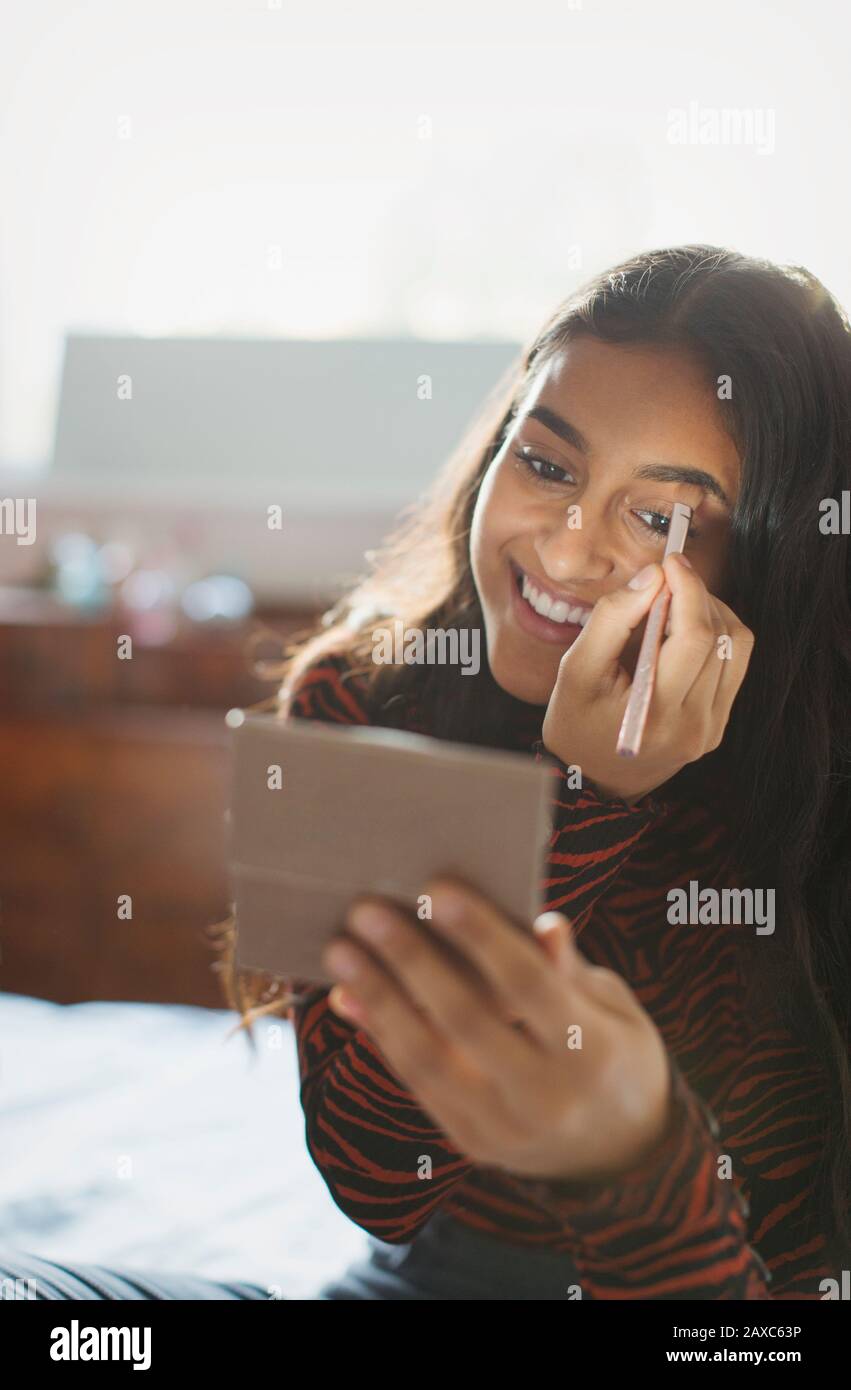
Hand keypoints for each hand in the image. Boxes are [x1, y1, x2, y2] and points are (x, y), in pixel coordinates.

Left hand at [321, 877, 672, 1185]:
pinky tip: (352, 994)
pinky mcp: (472, 1143)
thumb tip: (542, 921)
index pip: (528, 984)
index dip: (480, 935)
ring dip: (378, 998)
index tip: (434, 889)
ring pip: (428, 1059)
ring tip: (341, 949)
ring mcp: (505, 1129)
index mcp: (592, 1052)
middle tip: (367, 910)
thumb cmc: (614, 1051)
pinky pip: (418, 1083)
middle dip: (411, 960)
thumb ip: (568, 970)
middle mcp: (547, 1098)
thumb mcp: (613, 1006)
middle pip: (466, 1019)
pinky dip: (382, 1035)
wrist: (620, 1153)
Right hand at [542, 553, 754, 803]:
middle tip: (668, 580)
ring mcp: (710, 730)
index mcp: (657, 712)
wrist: (589, 781)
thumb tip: (653, 577)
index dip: (689, 588)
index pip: (695, 635)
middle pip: (721, 637)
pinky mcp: (717, 728)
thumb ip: (611, 619)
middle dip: (697, 595)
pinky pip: (735, 666)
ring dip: (711, 613)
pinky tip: (684, 634)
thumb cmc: (574, 723)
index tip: (670, 562)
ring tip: (675, 606)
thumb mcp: (575, 669)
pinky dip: (717, 637)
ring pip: (736, 647)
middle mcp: (694, 725)